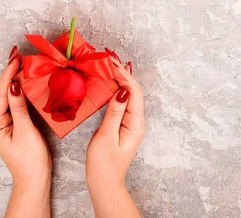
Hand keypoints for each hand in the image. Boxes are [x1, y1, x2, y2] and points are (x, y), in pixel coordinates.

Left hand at [0, 46, 51, 217]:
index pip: (0, 93)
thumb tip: (14, 84)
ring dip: (15, 79)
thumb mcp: (25, 131)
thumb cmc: (30, 160)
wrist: (34, 180)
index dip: (8, 74)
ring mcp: (3, 122)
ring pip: (8, 95)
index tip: (16, 58)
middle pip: (2, 91)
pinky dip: (20, 90)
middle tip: (19, 54)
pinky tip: (26, 80)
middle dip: (10, 72)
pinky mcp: (12, 123)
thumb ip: (19, 106)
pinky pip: (15, 102)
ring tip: (22, 62)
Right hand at [86, 61, 144, 217]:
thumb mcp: (106, 137)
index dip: (123, 75)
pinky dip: (116, 88)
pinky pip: (122, 101)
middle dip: (122, 72)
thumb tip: (122, 91)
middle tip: (108, 57)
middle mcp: (136, 121)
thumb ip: (114, 112)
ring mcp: (130, 122)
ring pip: (128, 94)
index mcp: (135, 123)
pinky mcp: (123, 124)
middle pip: (133, 90)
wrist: (104, 183)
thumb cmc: (103, 164)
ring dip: (120, 78)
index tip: (110, 62)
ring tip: (110, 63)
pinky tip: (111, 81)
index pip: (133, 92)